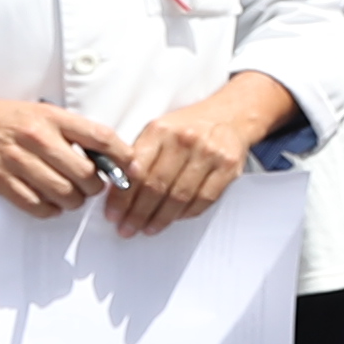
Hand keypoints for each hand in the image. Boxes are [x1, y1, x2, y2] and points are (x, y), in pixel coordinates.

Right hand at [0, 81, 140, 215]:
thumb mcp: (36, 111)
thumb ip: (67, 130)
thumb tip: (102, 154)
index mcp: (50, 117)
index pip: (101, 138)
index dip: (123, 157)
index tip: (130, 168)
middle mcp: (37, 139)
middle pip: (87, 175)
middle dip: (95, 187)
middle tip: (90, 187)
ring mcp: (18, 162)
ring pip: (66, 195)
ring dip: (73, 202)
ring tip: (69, 196)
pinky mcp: (1, 182)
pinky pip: (38, 206)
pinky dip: (49, 210)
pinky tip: (47, 202)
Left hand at [106, 74, 293, 236]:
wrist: (230, 115)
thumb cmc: (189, 126)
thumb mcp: (159, 130)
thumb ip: (140, 155)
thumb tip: (117, 188)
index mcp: (161, 130)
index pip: (136, 170)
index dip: (122, 197)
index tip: (113, 214)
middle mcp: (185, 140)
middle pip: (156, 186)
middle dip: (138, 213)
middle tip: (127, 228)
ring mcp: (209, 154)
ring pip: (179, 196)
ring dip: (161, 218)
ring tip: (148, 228)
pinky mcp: (228, 168)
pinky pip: (204, 199)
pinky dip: (187, 213)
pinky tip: (175, 218)